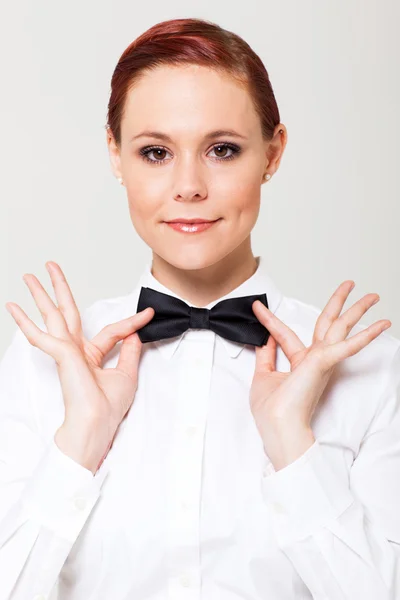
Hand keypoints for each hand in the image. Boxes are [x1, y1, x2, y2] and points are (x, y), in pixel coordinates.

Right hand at [5, 261, 154, 469]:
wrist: (95, 426)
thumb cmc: (106, 409)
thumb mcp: (127, 376)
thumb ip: (130, 352)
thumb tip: (136, 334)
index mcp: (91, 357)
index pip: (111, 331)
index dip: (131, 322)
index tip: (148, 312)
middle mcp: (76, 351)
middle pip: (68, 312)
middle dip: (59, 289)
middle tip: (50, 266)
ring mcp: (66, 352)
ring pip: (53, 316)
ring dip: (41, 295)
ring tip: (29, 276)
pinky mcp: (61, 355)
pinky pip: (42, 336)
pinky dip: (27, 323)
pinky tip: (13, 308)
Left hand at [249, 280, 390, 464]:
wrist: (279, 428)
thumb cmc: (273, 412)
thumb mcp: (263, 377)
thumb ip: (264, 356)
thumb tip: (261, 338)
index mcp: (300, 363)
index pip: (285, 335)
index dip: (269, 319)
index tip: (257, 306)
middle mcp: (314, 360)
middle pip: (327, 324)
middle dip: (338, 303)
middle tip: (349, 285)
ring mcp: (321, 360)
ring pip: (342, 328)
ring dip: (357, 310)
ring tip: (371, 295)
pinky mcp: (325, 363)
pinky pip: (347, 346)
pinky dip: (364, 336)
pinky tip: (381, 325)